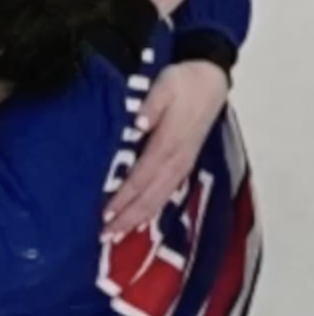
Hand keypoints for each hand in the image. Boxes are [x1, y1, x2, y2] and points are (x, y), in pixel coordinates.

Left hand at [103, 59, 227, 237]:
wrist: (212, 78)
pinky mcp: (184, 162)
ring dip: (139, 218)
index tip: (105, 213)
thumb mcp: (166, 84)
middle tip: (104, 236)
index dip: (124, 197)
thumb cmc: (184, 81)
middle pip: (150, 195)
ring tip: (117, 235)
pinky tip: (140, 221)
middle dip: (128, 217)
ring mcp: (183, 163)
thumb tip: (140, 124)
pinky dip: (152, 209)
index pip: (142, 177)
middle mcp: (177, 159)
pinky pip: (167, 192)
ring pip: (159, 198)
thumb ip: (152, 104)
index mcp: (169, 143)